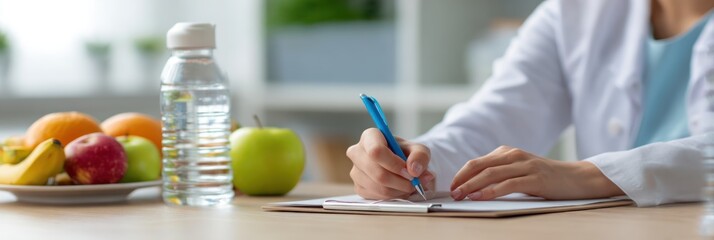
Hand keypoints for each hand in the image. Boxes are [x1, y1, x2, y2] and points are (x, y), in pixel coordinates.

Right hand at [346, 128, 435, 199]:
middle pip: (377, 173)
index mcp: (370, 136)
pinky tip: (398, 189)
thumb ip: (420, 156)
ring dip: (398, 190)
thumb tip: (414, 170)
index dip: (394, 164)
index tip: (409, 171)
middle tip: (414, 182)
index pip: (376, 151)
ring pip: (378, 187)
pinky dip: (393, 196)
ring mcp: (355, 171)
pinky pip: (377, 196)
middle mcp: (357, 152)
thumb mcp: (419, 150)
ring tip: (408, 185)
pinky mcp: (359, 187)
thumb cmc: (407, 154)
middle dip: (400, 181)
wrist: (402, 165)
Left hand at [450, 146, 623, 200]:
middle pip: (479, 166)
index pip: (476, 162)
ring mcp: (524, 165)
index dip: (461, 174)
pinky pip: (507, 184)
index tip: (451, 186)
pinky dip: (490, 191)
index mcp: (507, 152)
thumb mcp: (519, 170)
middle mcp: (514, 155)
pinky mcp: (534, 178)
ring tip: (460, 195)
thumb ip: (500, 173)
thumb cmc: (546, 177)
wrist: (577, 178)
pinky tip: (480, 197)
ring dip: (471, 186)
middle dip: (462, 180)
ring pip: (490, 174)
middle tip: (452, 192)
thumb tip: (474, 186)